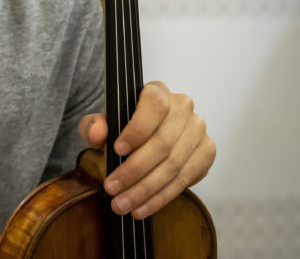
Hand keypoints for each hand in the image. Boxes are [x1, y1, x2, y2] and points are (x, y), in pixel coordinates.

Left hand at [78, 80, 215, 219]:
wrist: (146, 136)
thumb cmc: (124, 127)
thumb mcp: (103, 122)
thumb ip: (94, 125)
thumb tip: (97, 134)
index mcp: (158, 92)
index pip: (155, 106)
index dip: (138, 130)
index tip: (117, 150)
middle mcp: (183, 108)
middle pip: (163, 143)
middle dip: (134, 171)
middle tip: (112, 189)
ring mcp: (198, 131)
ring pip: (174, 166)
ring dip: (146, 190)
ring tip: (123, 204)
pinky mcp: (206, 154)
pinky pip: (185, 180)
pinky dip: (161, 197)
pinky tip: (143, 208)